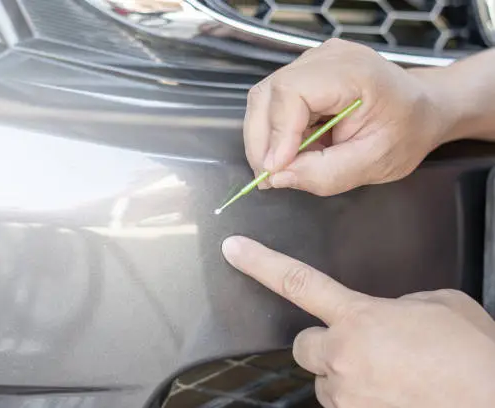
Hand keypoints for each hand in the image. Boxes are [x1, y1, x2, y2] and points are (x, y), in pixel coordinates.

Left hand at [222, 235, 494, 407]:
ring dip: (345, 377)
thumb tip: (390, 315)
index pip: (296, 282)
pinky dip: (363, 401)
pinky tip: (395, 395)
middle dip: (320, 345)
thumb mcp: (437, 305)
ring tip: (389, 376)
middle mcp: (343, 356)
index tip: (232, 249)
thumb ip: (398, 305)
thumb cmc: (473, 353)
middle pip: (301, 346)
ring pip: (325, 383)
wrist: (493, 400)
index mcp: (359, 316)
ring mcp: (348, 396)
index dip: (259, 263)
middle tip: (354, 347)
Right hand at [244, 38, 453, 195]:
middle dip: (261, 141)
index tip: (276, 168)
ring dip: (266, 138)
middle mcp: (327, 58)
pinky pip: (273, 102)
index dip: (277, 132)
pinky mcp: (304, 73)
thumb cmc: (406, 132)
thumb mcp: (374, 164)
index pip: (292, 92)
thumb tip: (277, 176)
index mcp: (354, 73)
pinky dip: (275, 132)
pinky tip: (294, 148)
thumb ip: (326, 174)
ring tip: (287, 163)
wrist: (421, 110)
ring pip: (264, 99)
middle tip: (270, 176)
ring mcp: (313, 62)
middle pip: (268, 94)